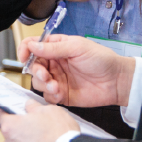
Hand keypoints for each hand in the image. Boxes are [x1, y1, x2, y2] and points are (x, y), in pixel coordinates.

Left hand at [0, 101, 79, 141]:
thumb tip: (29, 106)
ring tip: (40, 141)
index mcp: (10, 127)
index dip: (10, 111)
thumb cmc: (59, 133)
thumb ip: (33, 106)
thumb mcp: (48, 110)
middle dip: (20, 129)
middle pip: (10, 133)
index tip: (16, 111)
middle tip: (34, 126)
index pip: (2, 115)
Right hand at [18, 35, 133, 107]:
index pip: (33, 45)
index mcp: (56, 47)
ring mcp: (57, 79)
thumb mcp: (77, 47)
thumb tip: (32, 45)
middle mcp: (54, 63)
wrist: (117, 81)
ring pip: (38, 82)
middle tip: (45, 75)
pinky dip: (50, 95)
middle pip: (33, 65)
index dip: (25, 50)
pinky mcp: (62, 94)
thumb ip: (53, 47)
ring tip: (56, 86)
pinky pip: (47, 96)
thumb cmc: (101, 59)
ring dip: (43, 84)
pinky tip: (60, 93)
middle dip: (36, 71)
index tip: (24, 58)